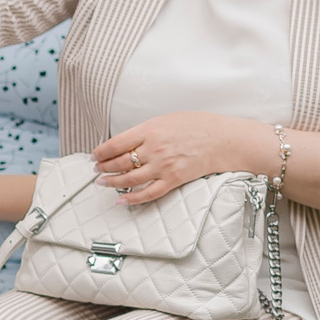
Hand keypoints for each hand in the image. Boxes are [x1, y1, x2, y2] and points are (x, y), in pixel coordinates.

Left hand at [93, 113, 267, 205]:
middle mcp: (153, 149)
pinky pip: (148, 193)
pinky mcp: (173, 180)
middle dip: (103, 167)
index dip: (101, 152)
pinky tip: (122, 200)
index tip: (95, 155)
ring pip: (129, 179)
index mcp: (150, 130)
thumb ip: (147, 130)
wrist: (224, 139)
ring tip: (103, 182)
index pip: (115, 144)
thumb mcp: (167, 119)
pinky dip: (132, 199)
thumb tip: (129, 141)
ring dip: (112, 182)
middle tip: (97, 169)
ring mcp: (163, 166)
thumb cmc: (199, 125)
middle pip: (119, 162)